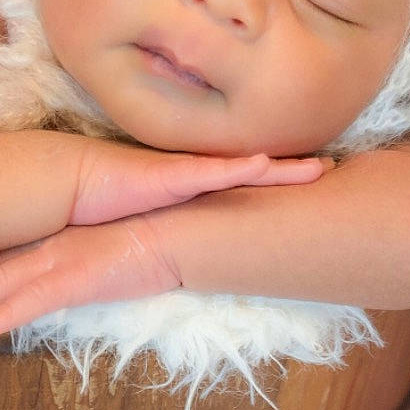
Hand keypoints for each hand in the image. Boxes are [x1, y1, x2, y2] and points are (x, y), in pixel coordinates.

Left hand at [0, 216, 181, 337]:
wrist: (187, 224)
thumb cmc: (160, 230)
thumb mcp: (119, 247)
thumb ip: (97, 257)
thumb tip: (89, 271)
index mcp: (60, 238)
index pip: (7, 256)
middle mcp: (53, 246)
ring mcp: (63, 260)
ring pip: (2, 285)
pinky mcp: (80, 277)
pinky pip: (35, 300)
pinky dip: (6, 314)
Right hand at [70, 143, 329, 225]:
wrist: (77, 181)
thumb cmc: (108, 201)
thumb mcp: (150, 220)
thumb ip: (173, 231)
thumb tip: (192, 245)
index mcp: (195, 186)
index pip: (243, 183)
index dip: (276, 181)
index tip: (312, 178)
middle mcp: (197, 176)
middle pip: (256, 173)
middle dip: (293, 172)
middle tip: (332, 169)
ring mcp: (188, 172)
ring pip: (245, 168)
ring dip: (282, 170)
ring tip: (320, 168)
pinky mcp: (173, 174)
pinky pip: (213, 171)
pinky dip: (240, 168)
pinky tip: (267, 164)